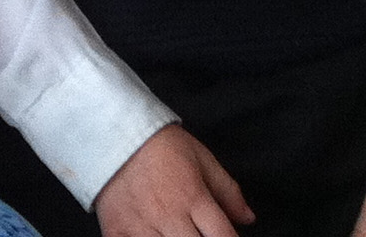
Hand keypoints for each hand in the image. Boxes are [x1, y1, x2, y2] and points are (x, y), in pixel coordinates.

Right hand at [95, 124, 253, 236]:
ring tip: (180, 233)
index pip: (223, 236)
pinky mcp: (116, 235)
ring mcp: (141, 228)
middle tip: (201, 233)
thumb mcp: (203, 160)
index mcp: (194, 197)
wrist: (119, 137)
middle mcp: (169, 216)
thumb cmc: (165, 148)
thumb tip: (248, 218)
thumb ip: (228, 192)